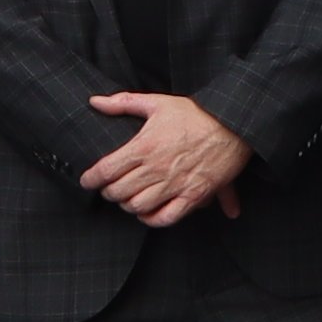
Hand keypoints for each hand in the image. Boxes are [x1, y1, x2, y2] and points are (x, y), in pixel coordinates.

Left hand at [79, 92, 253, 225]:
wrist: (234, 124)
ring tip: (128, 198)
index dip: (91, 179)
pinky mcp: (193, 195)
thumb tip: (95, 102)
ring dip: (127, 205)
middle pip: (118, 192)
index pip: (106, 170)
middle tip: (109, 189)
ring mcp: (175, 184)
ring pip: (138, 206)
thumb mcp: (158, 102)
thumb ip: (124, 102)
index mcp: (145, 146)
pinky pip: (165, 218)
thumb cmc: (196, 113)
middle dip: (108, 193)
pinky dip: (152, 219)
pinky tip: (148, 212)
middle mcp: (157, 168)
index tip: (87, 181)